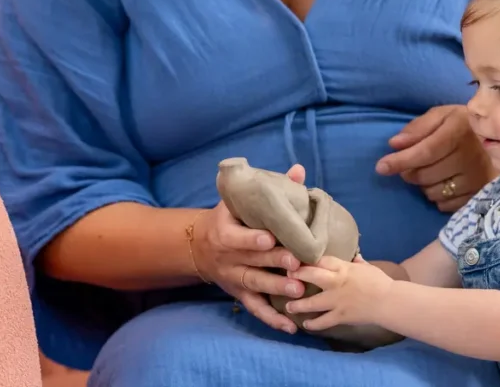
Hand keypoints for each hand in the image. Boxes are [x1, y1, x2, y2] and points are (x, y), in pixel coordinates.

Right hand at [192, 164, 306, 333]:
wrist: (200, 245)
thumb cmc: (229, 218)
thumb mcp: (239, 200)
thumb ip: (271, 188)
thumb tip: (298, 171)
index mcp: (225, 232)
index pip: (237, 236)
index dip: (252, 238)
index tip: (270, 237)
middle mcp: (228, 258)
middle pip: (252, 262)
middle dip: (274, 263)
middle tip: (296, 264)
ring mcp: (234, 278)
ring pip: (255, 285)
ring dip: (276, 289)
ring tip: (298, 293)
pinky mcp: (240, 295)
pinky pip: (256, 309)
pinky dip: (272, 319)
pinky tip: (291, 326)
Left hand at [284, 255, 392, 330]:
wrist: (389, 301)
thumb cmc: (380, 282)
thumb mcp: (368, 267)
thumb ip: (357, 262)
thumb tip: (355, 255)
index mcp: (343, 267)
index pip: (320, 259)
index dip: (305, 259)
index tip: (295, 259)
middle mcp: (336, 282)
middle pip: (311, 275)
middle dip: (296, 275)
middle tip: (286, 276)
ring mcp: (337, 300)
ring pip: (312, 302)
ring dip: (298, 305)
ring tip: (288, 307)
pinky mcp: (340, 316)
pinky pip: (323, 321)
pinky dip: (314, 324)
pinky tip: (306, 324)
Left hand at [375, 105, 491, 210]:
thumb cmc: (463, 125)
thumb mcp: (442, 115)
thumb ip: (418, 127)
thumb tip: (395, 144)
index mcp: (459, 132)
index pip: (425, 151)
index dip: (401, 160)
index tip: (381, 167)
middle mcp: (471, 157)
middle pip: (426, 175)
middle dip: (409, 172)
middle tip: (409, 165)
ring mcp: (477, 179)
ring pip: (434, 192)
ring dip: (423, 185)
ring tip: (431, 171)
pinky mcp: (479, 195)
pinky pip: (446, 204)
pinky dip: (437, 196)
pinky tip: (443, 182)